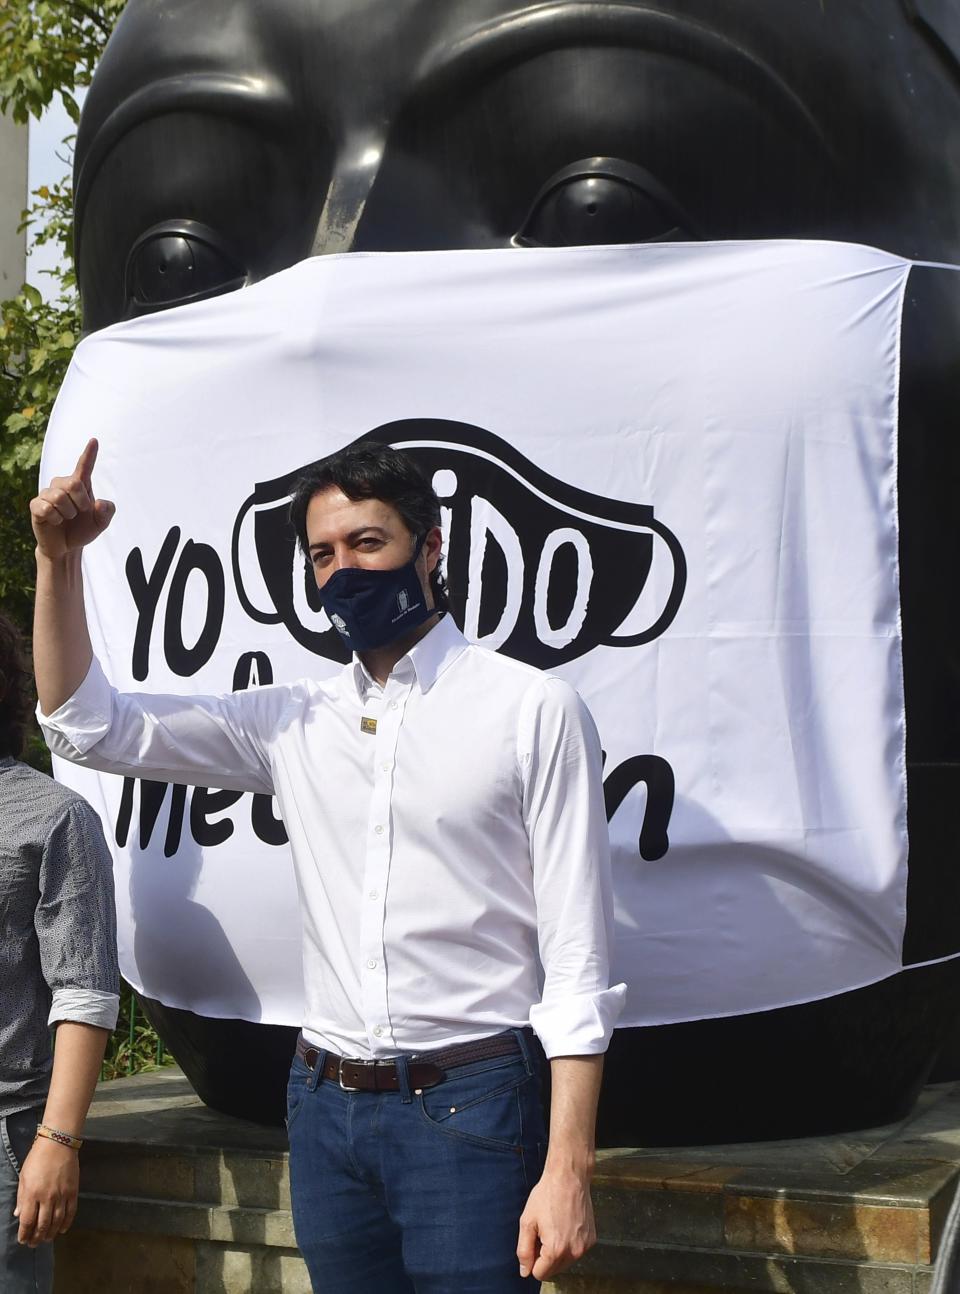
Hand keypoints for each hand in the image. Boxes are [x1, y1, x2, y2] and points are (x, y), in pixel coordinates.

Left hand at [14, 1136, 79, 1246]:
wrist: (58, 1143)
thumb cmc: (37, 1159)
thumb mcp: (24, 1178)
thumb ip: (21, 1198)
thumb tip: (19, 1215)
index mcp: (32, 1194)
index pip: (27, 1222)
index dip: (24, 1234)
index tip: (23, 1240)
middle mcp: (47, 1198)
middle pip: (42, 1225)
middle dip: (37, 1238)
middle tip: (34, 1244)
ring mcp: (62, 1195)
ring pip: (57, 1222)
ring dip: (51, 1233)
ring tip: (46, 1239)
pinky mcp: (73, 1191)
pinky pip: (71, 1212)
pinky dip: (67, 1223)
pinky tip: (62, 1230)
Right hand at [30, 438, 114, 562]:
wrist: (67, 547)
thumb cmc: (82, 529)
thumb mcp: (101, 523)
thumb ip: (107, 512)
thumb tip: (99, 503)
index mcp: (80, 485)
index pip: (84, 466)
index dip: (89, 454)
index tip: (94, 441)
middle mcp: (62, 485)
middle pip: (73, 483)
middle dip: (81, 501)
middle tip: (81, 512)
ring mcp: (47, 494)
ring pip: (59, 497)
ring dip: (68, 513)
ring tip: (67, 518)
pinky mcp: (36, 506)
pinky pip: (47, 508)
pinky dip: (56, 518)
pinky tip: (55, 521)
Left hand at [516, 1164, 596, 1280]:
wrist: (569, 1177)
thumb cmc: (547, 1195)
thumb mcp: (527, 1221)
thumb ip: (524, 1250)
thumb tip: (525, 1271)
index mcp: (555, 1249)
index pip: (540, 1274)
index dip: (533, 1260)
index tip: (534, 1241)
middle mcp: (573, 1252)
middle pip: (553, 1270)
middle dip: (545, 1257)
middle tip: (543, 1232)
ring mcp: (585, 1246)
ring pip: (565, 1262)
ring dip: (557, 1251)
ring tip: (555, 1227)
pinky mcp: (591, 1239)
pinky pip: (576, 1251)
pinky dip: (569, 1244)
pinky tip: (566, 1225)